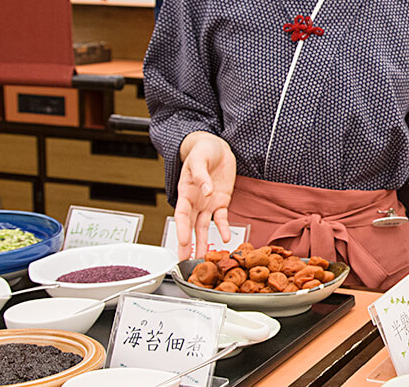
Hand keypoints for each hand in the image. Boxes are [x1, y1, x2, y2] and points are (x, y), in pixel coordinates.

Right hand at [176, 132, 235, 259]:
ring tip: (202, 258)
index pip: (182, 214)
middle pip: (190, 226)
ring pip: (204, 227)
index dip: (181, 229)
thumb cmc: (203, 150)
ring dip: (202, 242)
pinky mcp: (221, 202)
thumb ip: (201, 175)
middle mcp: (195, 201)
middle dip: (187, 244)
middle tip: (185, 261)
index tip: (182, 242)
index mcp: (186, 191)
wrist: (216, 147)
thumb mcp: (199, 158)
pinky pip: (221, 218)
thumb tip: (205, 191)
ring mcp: (208, 203)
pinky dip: (224, 228)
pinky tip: (226, 238)